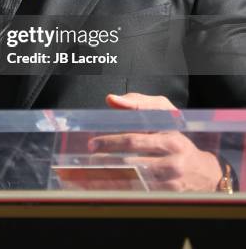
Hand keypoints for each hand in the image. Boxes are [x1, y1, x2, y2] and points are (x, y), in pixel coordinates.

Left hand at [94, 92, 222, 190]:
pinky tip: (109, 187)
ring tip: (92, 173)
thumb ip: (138, 105)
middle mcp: (172, 158)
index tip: (93, 143)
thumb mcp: (165, 116)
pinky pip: (142, 193)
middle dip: (107, 157)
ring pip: (135, 179)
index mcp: (169, 136)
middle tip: (90, 155)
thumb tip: (111, 100)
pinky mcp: (171, 196)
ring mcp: (172, 179)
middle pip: (132, 159)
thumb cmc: (177, 139)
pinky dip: (124, 190)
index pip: (135, 138)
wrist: (205, 172)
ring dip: (111, 177)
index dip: (111, 141)